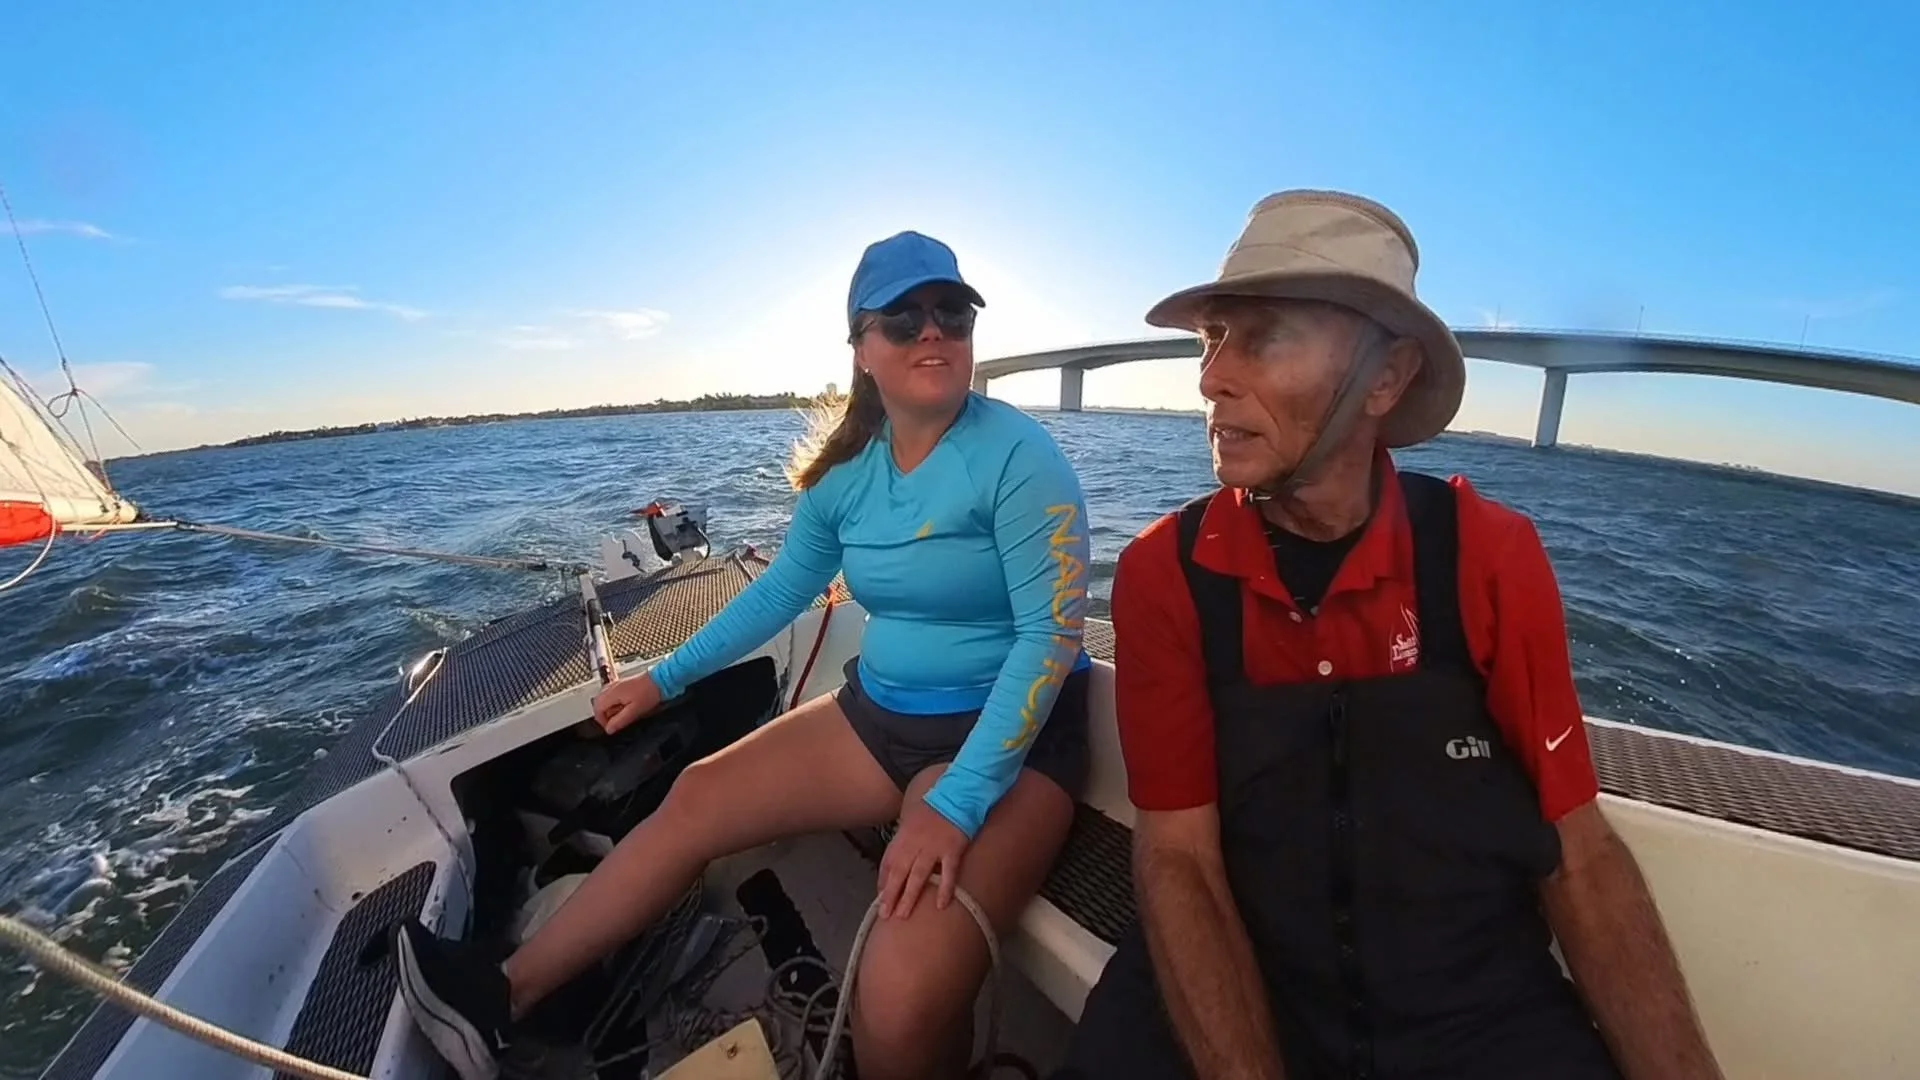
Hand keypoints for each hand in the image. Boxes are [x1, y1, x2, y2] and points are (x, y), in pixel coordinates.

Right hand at [592, 672, 662, 734]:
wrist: (659, 680)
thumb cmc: (649, 693)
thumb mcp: (634, 711)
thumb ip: (620, 721)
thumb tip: (609, 729)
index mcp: (612, 693)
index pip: (597, 708)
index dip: (601, 720)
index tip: (610, 727)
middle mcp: (611, 687)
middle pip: (598, 703)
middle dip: (604, 715)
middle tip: (615, 722)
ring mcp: (616, 684)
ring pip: (604, 700)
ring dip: (610, 709)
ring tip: (623, 714)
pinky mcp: (622, 684)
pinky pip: (612, 696)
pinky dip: (615, 703)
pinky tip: (626, 706)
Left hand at [877, 797, 969, 921]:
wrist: (957, 794)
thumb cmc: (934, 809)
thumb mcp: (912, 821)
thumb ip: (904, 841)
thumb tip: (897, 862)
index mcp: (904, 836)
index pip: (888, 862)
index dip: (883, 881)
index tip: (880, 898)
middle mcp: (915, 843)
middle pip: (899, 872)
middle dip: (890, 894)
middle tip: (885, 914)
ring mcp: (933, 847)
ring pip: (918, 875)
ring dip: (909, 896)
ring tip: (903, 914)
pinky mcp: (952, 849)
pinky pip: (947, 873)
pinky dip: (944, 889)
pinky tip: (940, 905)